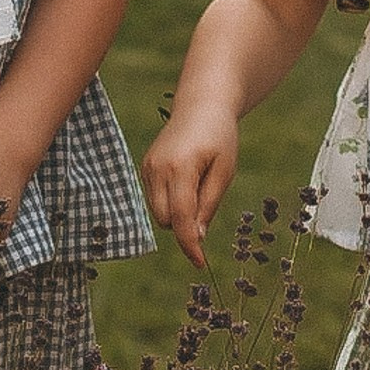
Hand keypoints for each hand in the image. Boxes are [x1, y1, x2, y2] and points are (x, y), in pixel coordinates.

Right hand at [143, 100, 239, 267]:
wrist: (201, 105)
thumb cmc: (219, 137)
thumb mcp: (224, 171)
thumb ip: (209, 204)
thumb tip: (197, 237)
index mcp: (181, 167)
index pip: (180, 218)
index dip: (190, 244)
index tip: (200, 264)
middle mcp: (158, 168)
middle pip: (166, 220)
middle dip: (185, 225)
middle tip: (207, 201)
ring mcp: (148, 167)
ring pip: (158, 213)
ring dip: (177, 213)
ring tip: (197, 184)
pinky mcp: (145, 166)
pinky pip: (154, 199)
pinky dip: (169, 202)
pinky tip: (185, 181)